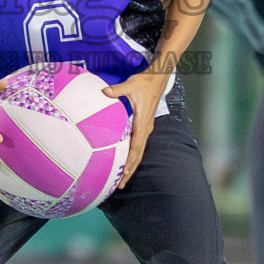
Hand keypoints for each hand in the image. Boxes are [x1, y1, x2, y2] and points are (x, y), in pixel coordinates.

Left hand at [104, 70, 167, 187]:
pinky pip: (139, 145)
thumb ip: (117, 90)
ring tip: (122, 179)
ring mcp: (146, 128)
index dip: (130, 161)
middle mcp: (145, 129)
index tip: (124, 173)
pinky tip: (126, 161)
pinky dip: (133, 156)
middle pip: (138, 155)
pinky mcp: (145, 126)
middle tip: (120, 185)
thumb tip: (104, 91)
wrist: (158, 79)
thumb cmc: (144, 82)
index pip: (136, 147)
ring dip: (132, 166)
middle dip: (130, 171)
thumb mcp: (131, 84)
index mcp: (142, 123)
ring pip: (140, 152)